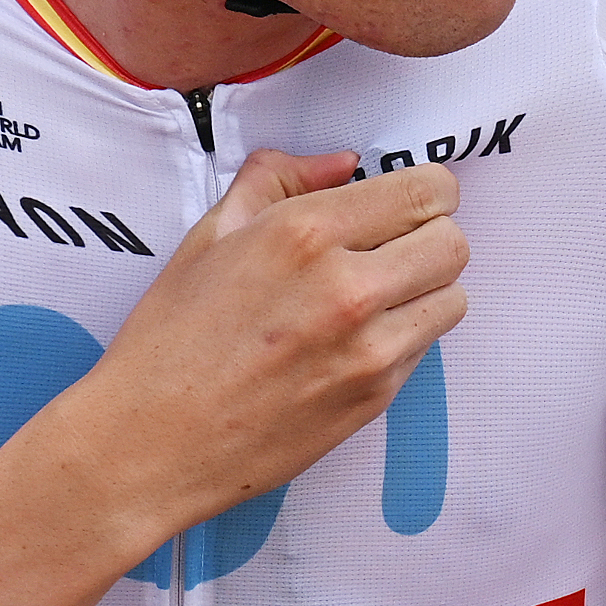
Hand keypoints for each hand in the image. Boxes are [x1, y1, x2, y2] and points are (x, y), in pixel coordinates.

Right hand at [45, 148, 467, 554]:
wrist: (152, 442)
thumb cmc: (170, 340)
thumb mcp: (209, 236)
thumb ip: (280, 180)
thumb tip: (342, 163)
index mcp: (303, 233)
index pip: (427, 191)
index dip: (425, 192)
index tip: (406, 202)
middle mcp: (348, 288)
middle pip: (454, 242)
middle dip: (429, 237)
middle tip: (390, 249)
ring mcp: (369, 349)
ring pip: (453, 296)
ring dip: (425, 290)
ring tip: (374, 297)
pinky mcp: (377, 397)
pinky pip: (427, 347)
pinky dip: (406, 336)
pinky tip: (352, 341)